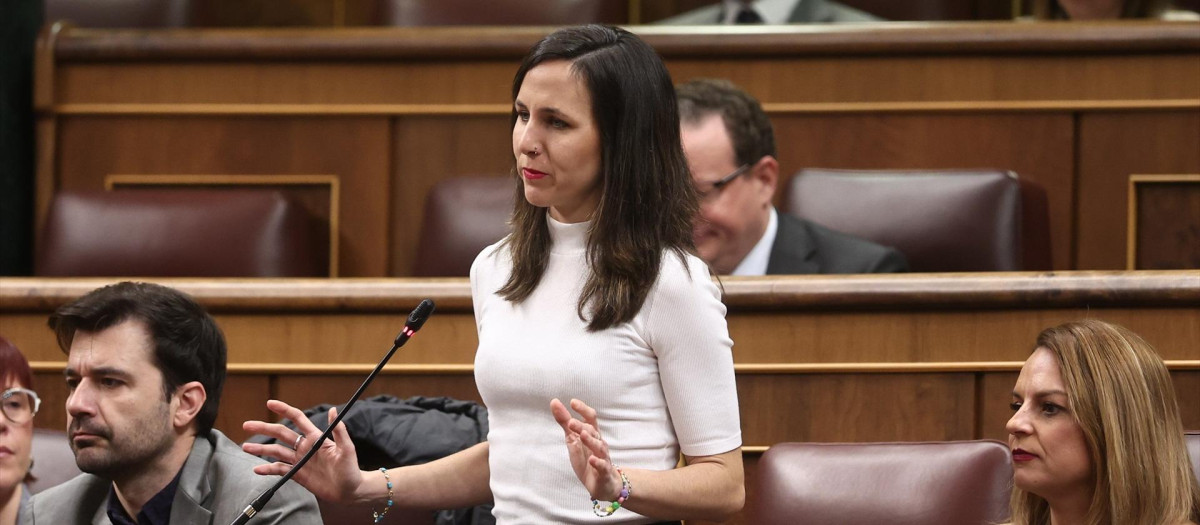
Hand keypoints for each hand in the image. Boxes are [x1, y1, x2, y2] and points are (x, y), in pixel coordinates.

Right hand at [242, 399, 364, 502]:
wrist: (349, 490)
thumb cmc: (350, 468)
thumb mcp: (346, 448)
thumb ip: (339, 430)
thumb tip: (334, 410)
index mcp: (315, 437)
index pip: (297, 419)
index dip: (284, 410)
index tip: (270, 403)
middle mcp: (305, 447)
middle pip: (280, 434)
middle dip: (264, 428)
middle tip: (246, 425)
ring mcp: (300, 460)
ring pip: (276, 451)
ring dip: (261, 449)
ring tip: (246, 447)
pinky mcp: (298, 474)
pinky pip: (280, 470)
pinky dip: (268, 469)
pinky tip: (257, 469)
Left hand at [550, 398, 622, 500]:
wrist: (602, 484)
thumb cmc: (587, 458)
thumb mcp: (573, 439)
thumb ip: (565, 422)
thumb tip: (554, 402)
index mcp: (592, 434)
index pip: (590, 418)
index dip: (583, 410)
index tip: (573, 402)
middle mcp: (599, 443)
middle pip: (593, 431)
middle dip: (582, 426)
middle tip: (570, 422)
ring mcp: (603, 457)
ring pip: (599, 447)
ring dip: (591, 441)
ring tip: (582, 435)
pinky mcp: (604, 472)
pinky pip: (602, 466)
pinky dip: (598, 462)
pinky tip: (592, 459)